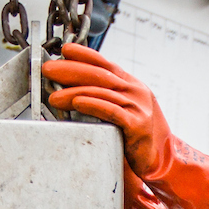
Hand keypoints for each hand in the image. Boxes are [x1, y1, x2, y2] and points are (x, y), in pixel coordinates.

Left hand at [45, 43, 170, 178]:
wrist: (159, 158)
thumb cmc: (135, 134)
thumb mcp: (122, 108)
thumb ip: (104, 96)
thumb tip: (73, 88)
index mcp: (131, 84)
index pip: (105, 64)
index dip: (85, 55)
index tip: (65, 50)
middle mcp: (135, 91)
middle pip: (100, 75)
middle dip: (71, 70)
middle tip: (49, 70)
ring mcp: (138, 107)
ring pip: (102, 93)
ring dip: (74, 92)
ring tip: (54, 97)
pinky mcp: (137, 126)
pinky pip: (111, 112)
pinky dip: (93, 105)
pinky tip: (77, 103)